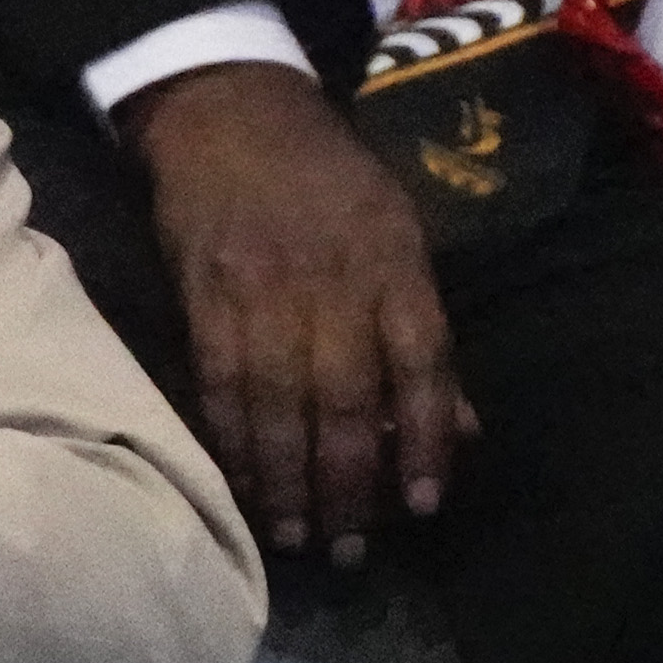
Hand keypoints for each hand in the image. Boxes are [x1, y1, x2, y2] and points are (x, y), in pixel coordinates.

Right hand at [129, 57, 462, 548]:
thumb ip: (424, 330)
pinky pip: (220, 387)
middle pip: (346, 398)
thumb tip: (460, 428)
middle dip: (349, 483)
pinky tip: (241, 488)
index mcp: (393, 259)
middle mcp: (331, 279)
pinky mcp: (203, 299)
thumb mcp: (398, 232)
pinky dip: (232, 444)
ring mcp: (261, 290)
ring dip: (286, 481)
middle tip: (349, 550)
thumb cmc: (328, 179)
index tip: (423, 505)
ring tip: (296, 537)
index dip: (425, 439)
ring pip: (279, 404)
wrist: (229, 111)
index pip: (420, 362)